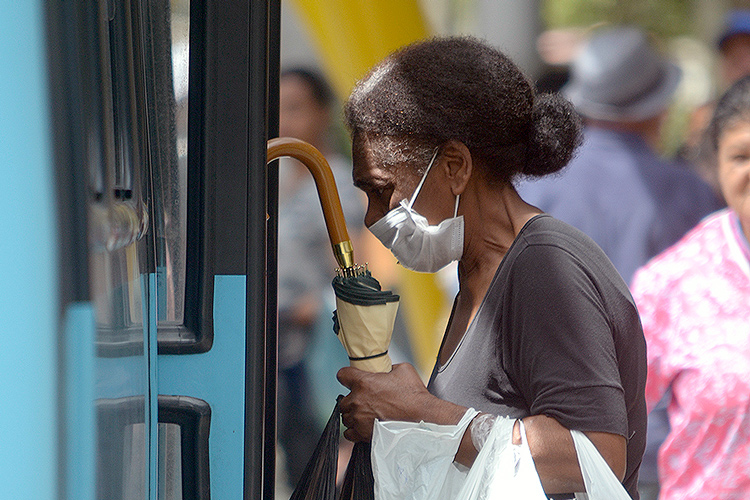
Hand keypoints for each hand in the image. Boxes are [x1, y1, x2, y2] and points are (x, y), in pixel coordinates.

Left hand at [337, 363, 465, 441]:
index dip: (347, 376)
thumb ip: (389, 368)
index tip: (350, 379)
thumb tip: (387, 370)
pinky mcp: (363, 433)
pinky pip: (349, 433)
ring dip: (354, 415)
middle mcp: (358, 401)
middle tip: (364, 400)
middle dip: (352, 399)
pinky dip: (354, 430)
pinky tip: (363, 426)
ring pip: (346, 417)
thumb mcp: (403, 370)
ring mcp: (359, 418)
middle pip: (343, 400)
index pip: (343, 375)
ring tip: (366, 415)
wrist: (421, 418)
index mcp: (364, 383)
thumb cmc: (414, 397)